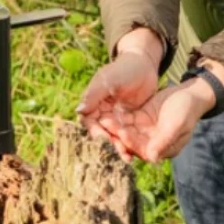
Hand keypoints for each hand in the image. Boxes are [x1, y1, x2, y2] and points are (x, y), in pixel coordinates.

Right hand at [76, 27, 162, 159]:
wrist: (144, 64)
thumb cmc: (123, 68)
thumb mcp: (109, 79)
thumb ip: (94, 94)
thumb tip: (79, 110)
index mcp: (93, 103)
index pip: (90, 122)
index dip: (96, 132)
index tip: (104, 141)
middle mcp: (102, 113)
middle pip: (102, 133)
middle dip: (109, 144)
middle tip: (119, 154)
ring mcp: (116, 118)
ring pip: (114, 136)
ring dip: (119, 147)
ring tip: (128, 158)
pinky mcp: (129, 121)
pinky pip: (127, 135)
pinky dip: (129, 144)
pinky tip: (136, 153)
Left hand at [96, 79, 217, 162]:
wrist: (190, 94)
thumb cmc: (187, 111)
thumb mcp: (177, 125)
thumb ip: (164, 141)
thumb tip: (151, 159)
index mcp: (160, 149)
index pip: (143, 150)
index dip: (132, 143)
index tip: (123, 134)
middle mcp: (150, 143)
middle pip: (131, 142)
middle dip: (118, 136)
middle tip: (107, 127)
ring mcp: (144, 131)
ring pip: (127, 131)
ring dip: (115, 127)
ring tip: (104, 119)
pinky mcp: (140, 119)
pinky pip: (127, 120)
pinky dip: (118, 117)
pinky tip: (108, 112)